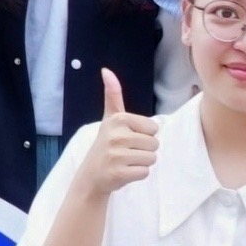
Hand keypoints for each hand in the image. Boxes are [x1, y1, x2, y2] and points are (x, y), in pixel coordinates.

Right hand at [84, 69, 159, 198]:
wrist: (91, 175)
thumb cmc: (106, 145)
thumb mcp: (109, 118)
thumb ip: (112, 95)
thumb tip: (106, 70)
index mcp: (118, 119)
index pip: (154, 128)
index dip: (144, 136)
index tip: (127, 139)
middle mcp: (116, 135)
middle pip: (155, 144)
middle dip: (144, 150)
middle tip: (126, 152)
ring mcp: (116, 155)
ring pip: (152, 158)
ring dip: (141, 163)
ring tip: (125, 162)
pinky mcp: (119, 173)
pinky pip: (145, 172)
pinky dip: (138, 175)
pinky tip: (124, 172)